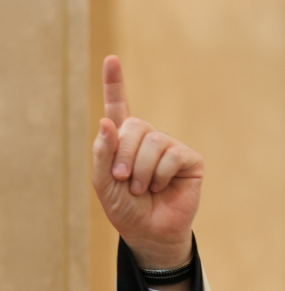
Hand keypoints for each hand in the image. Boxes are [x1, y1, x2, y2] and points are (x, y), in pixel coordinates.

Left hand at [92, 55, 202, 275]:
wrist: (147, 232)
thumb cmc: (124, 208)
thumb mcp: (103, 183)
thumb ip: (102, 154)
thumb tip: (107, 122)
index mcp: (122, 141)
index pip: (118, 106)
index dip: (114, 83)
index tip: (111, 59)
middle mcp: (147, 138)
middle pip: (133, 126)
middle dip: (123, 156)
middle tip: (122, 180)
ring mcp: (169, 146)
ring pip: (152, 142)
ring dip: (139, 171)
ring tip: (141, 189)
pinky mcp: (188, 159)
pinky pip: (171, 155)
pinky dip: (159, 175)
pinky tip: (159, 188)